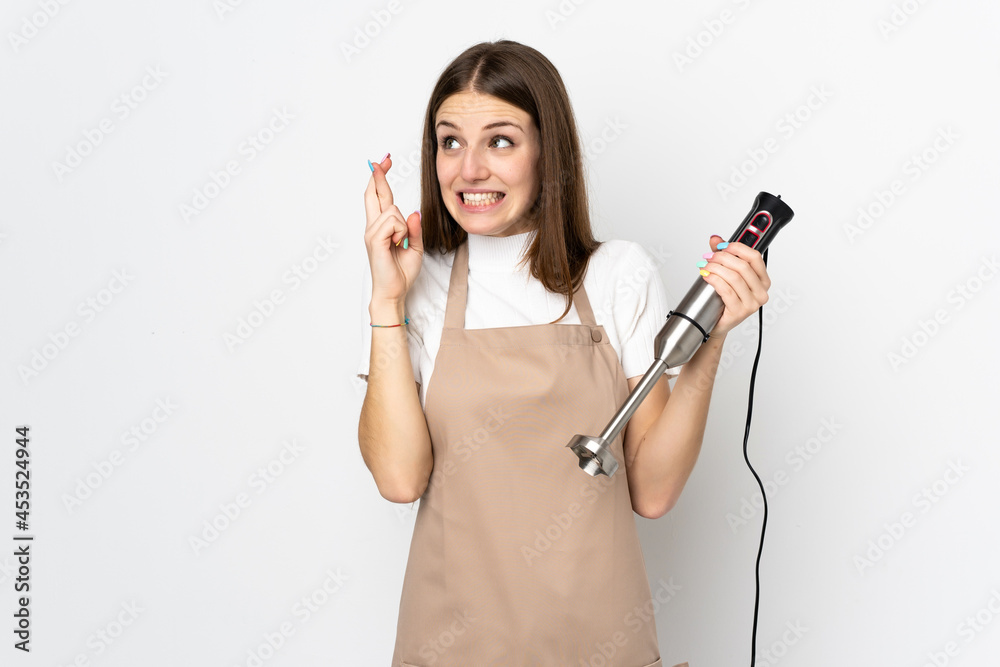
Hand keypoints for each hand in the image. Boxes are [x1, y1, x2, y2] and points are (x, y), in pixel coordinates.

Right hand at [363, 154, 422, 304]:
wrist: (393, 292)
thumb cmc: (401, 272)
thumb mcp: (415, 246)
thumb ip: (414, 228)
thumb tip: (414, 211)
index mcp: (381, 227)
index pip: (379, 198)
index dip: (380, 179)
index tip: (382, 163)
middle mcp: (373, 227)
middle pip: (375, 195)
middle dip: (379, 176)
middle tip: (383, 159)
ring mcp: (372, 232)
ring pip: (393, 210)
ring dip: (403, 225)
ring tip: (400, 243)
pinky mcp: (374, 240)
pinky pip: (393, 223)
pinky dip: (401, 232)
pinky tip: (397, 244)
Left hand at [699, 235, 770, 337]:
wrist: (717, 323)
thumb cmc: (724, 300)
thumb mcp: (726, 274)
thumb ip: (723, 255)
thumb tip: (715, 239)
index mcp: (762, 280)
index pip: (755, 257)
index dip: (737, 248)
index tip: (722, 246)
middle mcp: (761, 292)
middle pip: (742, 266)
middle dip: (722, 258)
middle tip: (708, 257)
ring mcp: (752, 303)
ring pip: (733, 277)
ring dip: (716, 268)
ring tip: (705, 266)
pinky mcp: (740, 312)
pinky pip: (726, 291)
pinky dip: (714, 280)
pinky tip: (706, 277)